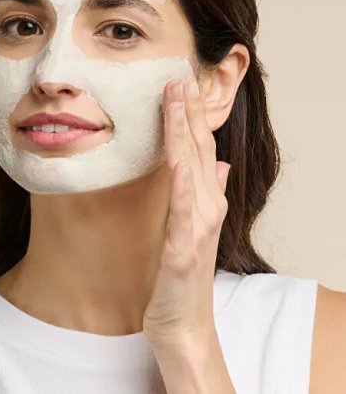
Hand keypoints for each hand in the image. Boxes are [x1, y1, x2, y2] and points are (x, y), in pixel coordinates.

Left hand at [143, 76, 230, 348]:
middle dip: (189, 111)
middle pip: (199, 150)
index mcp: (206, 200)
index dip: (193, 115)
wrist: (183, 323)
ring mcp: (198, 227)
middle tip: (178, 76)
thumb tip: (221, 164)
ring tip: (177, 99)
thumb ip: (206, 193)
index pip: (201, 148)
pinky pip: (183, 209)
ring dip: (185, 132)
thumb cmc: (182, 275)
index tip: (182, 84)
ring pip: (192, 168)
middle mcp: (207, 207)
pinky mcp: (184, 249)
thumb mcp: (191, 227)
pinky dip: (182, 183)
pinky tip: (178, 160)